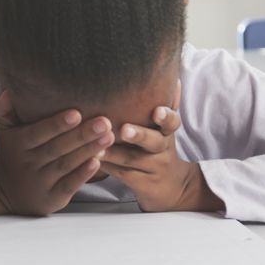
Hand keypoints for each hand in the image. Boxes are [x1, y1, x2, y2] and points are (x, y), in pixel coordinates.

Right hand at [0, 90, 113, 215]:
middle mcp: (30, 162)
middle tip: (105, 121)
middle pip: (57, 148)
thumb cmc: (14, 152)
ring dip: (89, 150)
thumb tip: (9, 90)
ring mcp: (42, 181)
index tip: (77, 113)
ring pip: (67, 164)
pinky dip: (83, 174)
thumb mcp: (5, 130)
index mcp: (20, 143)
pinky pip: (69, 185)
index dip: (56, 124)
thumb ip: (5, 109)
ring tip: (110, 136)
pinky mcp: (53, 197)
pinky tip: (99, 162)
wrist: (7, 191)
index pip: (38, 133)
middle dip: (82, 135)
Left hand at [99, 85, 222, 212]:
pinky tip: (91, 159)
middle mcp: (163, 150)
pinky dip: (107, 166)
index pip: (171, 122)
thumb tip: (172, 76)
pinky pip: (123, 174)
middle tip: (124, 129)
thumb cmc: (160, 150)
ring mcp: (153, 168)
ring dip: (113, 151)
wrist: (173, 188)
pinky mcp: (142, 184)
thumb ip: (166, 105)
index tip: (157, 111)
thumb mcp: (166, 130)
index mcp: (167, 133)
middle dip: (138, 134)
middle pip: (153, 142)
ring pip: (132, 159)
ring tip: (96, 146)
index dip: (165, 116)